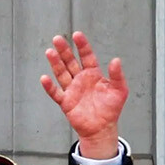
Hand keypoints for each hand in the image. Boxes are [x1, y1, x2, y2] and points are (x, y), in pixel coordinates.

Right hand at [40, 31, 128, 158]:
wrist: (102, 129)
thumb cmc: (111, 110)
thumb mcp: (120, 90)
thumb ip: (117, 75)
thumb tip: (116, 60)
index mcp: (93, 74)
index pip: (86, 56)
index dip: (82, 45)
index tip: (77, 35)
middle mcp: (80, 79)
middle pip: (70, 61)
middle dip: (64, 50)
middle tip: (57, 39)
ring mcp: (72, 90)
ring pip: (61, 73)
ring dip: (55, 63)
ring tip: (50, 52)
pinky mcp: (66, 102)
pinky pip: (56, 93)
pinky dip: (49, 87)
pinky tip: (44, 78)